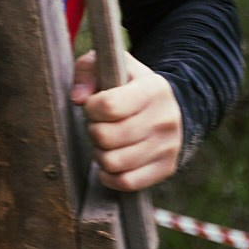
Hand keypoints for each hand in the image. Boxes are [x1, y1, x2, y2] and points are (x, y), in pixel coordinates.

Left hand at [72, 49, 181, 192]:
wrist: (170, 107)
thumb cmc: (130, 86)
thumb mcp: (112, 65)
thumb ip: (87, 71)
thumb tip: (78, 99)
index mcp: (152, 88)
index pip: (109, 106)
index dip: (91, 108)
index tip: (94, 106)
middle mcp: (165, 118)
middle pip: (107, 136)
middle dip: (94, 131)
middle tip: (99, 126)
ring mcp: (168, 146)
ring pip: (114, 162)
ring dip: (100, 154)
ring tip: (105, 143)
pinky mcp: (166, 168)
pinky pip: (126, 182)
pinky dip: (110, 176)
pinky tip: (110, 162)